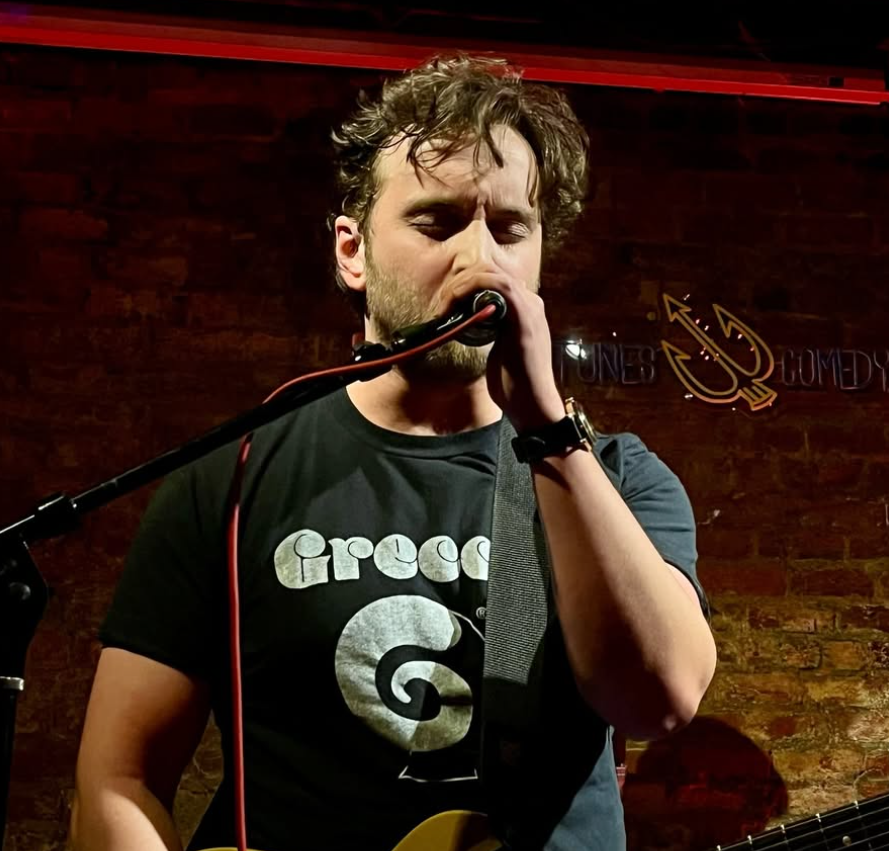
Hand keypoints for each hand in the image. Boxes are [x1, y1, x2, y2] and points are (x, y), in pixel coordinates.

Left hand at [445, 264, 565, 432]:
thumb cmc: (514, 382)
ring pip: (493, 273)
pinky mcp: (525, 318)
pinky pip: (501, 286)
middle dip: (461, 281)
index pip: (493, 277)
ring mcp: (530, 308)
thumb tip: (466, 320)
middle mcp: (530, 302)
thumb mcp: (499, 348)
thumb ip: (489, 330)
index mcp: (524, 308)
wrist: (532, 404)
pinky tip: (456, 304)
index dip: (466, 282)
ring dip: (463, 284)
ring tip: (446, 304)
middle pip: (491, 270)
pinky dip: (473, 288)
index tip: (446, 303)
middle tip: (443, 304)